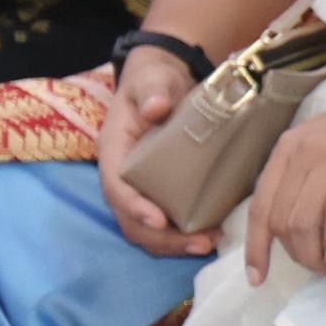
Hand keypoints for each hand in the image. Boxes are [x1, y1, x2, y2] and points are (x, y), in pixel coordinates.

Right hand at [97, 47, 220, 256]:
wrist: (163, 87)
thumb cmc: (154, 83)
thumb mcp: (153, 80)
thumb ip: (152, 91)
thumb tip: (156, 107)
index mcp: (114, 151)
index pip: (116, 186)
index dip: (134, 206)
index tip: (159, 219)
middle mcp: (121, 177)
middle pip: (131, 219)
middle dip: (162, 237)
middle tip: (199, 243)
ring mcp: (139, 189)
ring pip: (147, 229)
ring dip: (174, 244)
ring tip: (208, 245)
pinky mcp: (159, 195)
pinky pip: (165, 225)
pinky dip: (183, 236)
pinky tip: (211, 236)